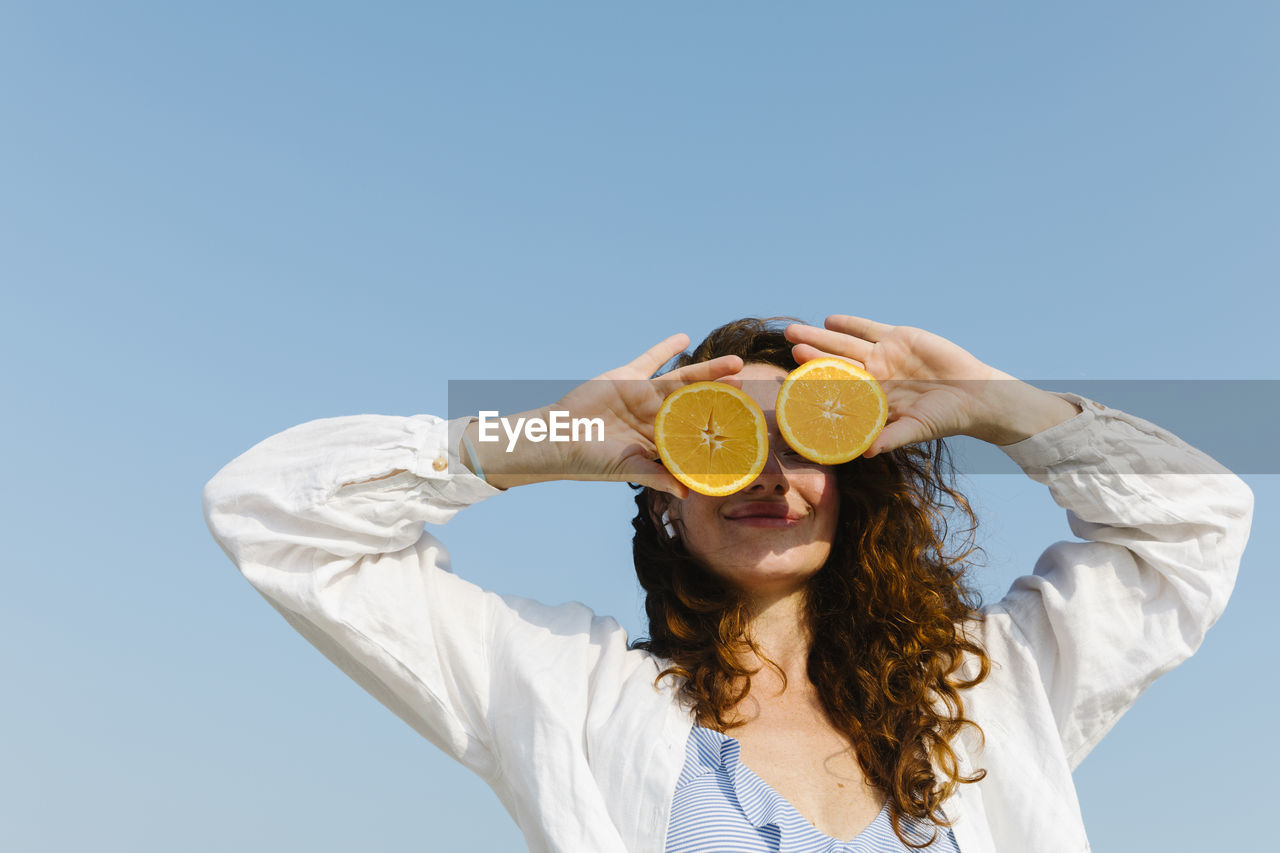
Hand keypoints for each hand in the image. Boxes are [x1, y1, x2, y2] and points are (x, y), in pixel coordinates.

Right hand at [467, 334, 742, 495]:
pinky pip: (650, 360)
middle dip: (723, 396)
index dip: (720, 430)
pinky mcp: (627, 379)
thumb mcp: (627, 469)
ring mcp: (643, 397)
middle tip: (749, 386)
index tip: (747, 427)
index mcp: (661, 442)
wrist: (558, 438)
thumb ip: (657, 476)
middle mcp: (657, 418)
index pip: (698, 434)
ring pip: (682, 380)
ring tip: (734, 362)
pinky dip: (665, 348)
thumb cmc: (591, 461)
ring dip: (708, 371)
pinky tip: (684, 338)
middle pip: (698, 403)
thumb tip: (687, 494)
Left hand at [784, 315, 1079, 455]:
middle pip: (834, 362)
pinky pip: (869, 329)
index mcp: (871, 399)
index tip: (790, 379)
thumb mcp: (915, 429)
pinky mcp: (899, 338)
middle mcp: (873, 376)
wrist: (975, 395)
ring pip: (846, 344)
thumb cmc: (945, 418)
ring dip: (821, 337)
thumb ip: (890, 438)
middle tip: (787, 345)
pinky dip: (851, 324)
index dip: (814, 384)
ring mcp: (884, 356)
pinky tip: (829, 320)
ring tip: (795, 331)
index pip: (836, 390)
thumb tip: (865, 453)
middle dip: (811, 354)